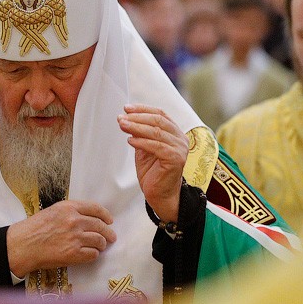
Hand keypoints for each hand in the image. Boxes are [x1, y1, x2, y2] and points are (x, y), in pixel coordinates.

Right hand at [6, 200, 115, 277]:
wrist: (23, 245)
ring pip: (99, 240)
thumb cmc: (34, 228)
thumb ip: (71, 212)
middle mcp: (74, 221)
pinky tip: (90, 254)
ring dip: (102, 244)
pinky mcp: (74, 254)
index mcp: (69, 207)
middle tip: (111, 237)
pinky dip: (93, 254)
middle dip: (108, 232)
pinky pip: (93, 254)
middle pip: (100, 226)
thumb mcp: (53, 211)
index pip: (95, 208)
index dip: (105, 215)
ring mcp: (75, 238)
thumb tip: (89, 219)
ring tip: (100, 247)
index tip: (109, 220)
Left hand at [117, 103, 188, 223]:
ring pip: (156, 132)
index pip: (160, 114)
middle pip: (158, 121)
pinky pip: (157, 146)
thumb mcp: (144, 148)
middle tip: (121, 118)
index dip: (143, 109)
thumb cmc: (153, 172)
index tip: (126, 108)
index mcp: (175, 133)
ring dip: (136, 127)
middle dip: (137, 117)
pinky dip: (142, 142)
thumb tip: (126, 118)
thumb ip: (140, 133)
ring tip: (122, 125)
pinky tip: (130, 140)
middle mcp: (181, 139)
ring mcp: (180, 149)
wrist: (160, 195)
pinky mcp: (176, 159)